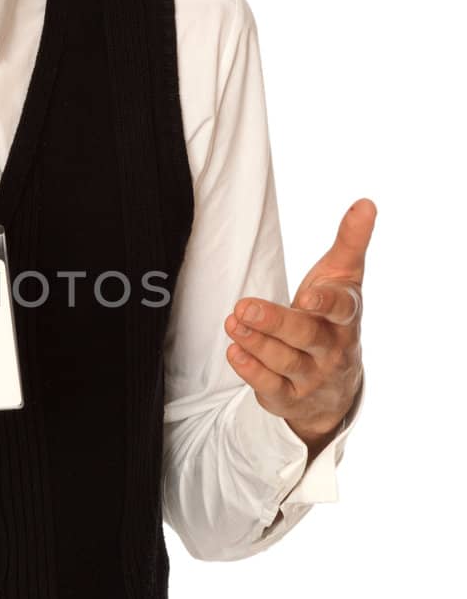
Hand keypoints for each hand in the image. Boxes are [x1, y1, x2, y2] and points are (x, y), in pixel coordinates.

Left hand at [223, 198, 375, 454]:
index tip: (307, 295)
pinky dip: (251, 370)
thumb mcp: (344, 280)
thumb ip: (350, 243)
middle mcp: (331, 349)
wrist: (336, 385)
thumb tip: (366, 202)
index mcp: (346, 319)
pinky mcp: (288, 395)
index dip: (326, 303)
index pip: (342, 310)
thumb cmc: (334, 319)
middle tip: (244, 306)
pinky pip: (270, 386)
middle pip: (306, 335)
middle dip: (275, 322)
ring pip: (284, 361)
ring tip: (232, 322)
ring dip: (256, 343)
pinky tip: (234, 350)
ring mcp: (311, 375)